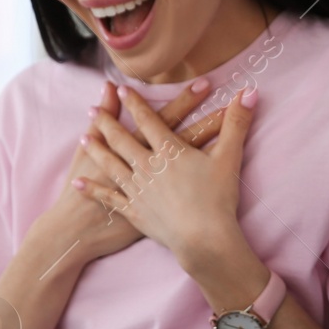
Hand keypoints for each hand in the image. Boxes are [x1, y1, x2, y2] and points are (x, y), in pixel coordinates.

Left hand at [76, 85, 256, 266]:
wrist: (203, 239)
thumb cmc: (218, 199)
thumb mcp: (229, 157)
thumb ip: (237, 123)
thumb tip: (251, 91)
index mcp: (169, 151)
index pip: (148, 120)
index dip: (134, 103)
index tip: (120, 89)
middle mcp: (147, 166)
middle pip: (122, 139)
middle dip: (106, 122)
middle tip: (91, 109)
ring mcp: (137, 190)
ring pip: (110, 164)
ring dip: (95, 150)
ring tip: (83, 137)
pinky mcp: (134, 212)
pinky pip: (109, 198)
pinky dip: (92, 190)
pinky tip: (77, 183)